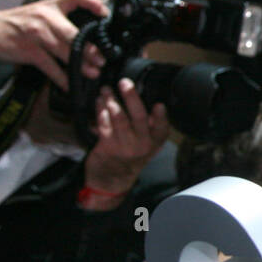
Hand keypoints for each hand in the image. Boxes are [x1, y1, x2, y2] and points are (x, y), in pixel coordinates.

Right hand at [0, 0, 107, 89]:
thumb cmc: (17, 23)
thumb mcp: (38, 14)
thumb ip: (60, 21)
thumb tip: (87, 37)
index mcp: (51, 6)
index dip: (92, 2)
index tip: (105, 13)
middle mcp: (45, 17)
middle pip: (74, 33)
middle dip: (90, 49)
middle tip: (102, 59)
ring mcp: (36, 34)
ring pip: (64, 50)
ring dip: (80, 64)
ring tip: (92, 73)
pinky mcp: (28, 50)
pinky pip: (49, 66)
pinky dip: (61, 78)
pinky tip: (69, 85)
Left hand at [81, 78, 169, 208]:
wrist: (111, 179)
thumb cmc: (128, 157)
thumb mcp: (146, 145)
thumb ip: (150, 128)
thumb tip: (150, 104)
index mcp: (153, 143)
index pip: (162, 129)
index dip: (161, 117)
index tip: (159, 105)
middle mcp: (141, 145)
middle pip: (138, 117)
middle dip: (131, 97)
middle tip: (125, 82)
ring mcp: (123, 145)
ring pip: (118, 117)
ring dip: (111, 100)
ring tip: (107, 89)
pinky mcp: (107, 145)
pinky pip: (104, 123)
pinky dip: (100, 110)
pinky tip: (99, 101)